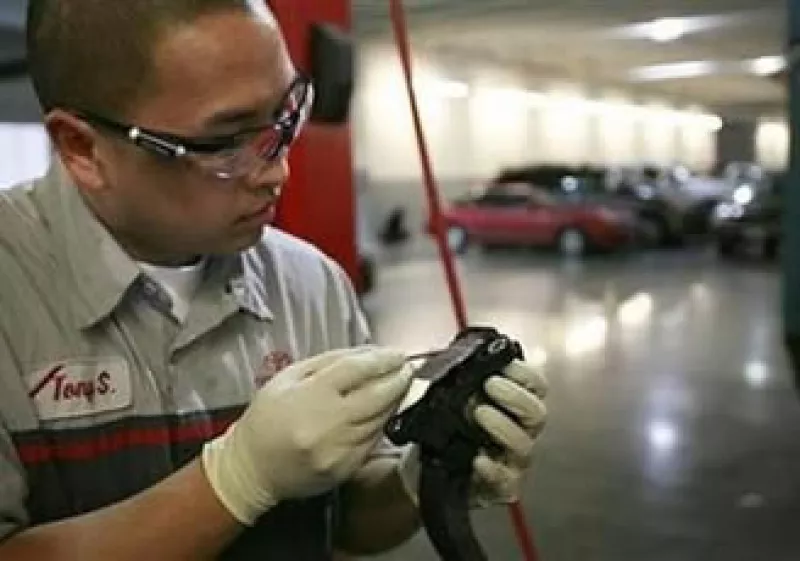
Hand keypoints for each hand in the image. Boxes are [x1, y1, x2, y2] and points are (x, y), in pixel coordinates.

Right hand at [202, 347, 413, 525]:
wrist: (252, 469)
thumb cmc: (267, 418)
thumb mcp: (288, 378)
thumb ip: (329, 362)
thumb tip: (368, 354)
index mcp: (310, 397)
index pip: (358, 370)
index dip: (383, 359)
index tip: (397, 353)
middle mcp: (328, 425)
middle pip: (378, 395)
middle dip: (398, 379)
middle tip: (406, 368)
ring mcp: (340, 450)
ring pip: (380, 419)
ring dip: (394, 400)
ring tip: (397, 385)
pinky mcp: (346, 469)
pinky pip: (374, 440)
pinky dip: (381, 423)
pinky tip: (381, 411)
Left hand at [397, 359, 547, 507]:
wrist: (422, 463)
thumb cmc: (445, 422)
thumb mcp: (452, 391)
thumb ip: (462, 373)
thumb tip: (461, 351)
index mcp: (515, 404)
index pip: (536, 385)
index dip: (524, 372)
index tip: (502, 362)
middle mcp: (521, 431)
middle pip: (537, 413)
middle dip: (515, 396)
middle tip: (490, 384)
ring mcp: (513, 460)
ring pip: (524, 445)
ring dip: (503, 426)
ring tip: (478, 413)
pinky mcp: (500, 487)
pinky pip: (505, 481)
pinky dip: (493, 469)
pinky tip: (478, 458)